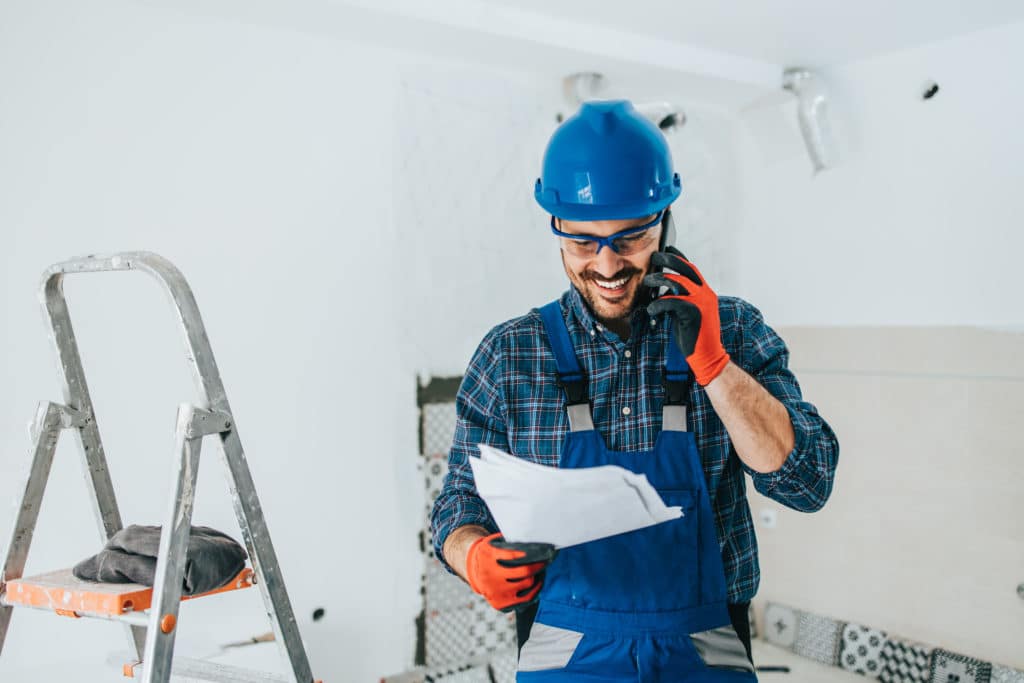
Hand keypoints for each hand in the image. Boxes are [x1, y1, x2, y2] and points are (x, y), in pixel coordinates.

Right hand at [465, 532, 556, 611]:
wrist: (475, 572)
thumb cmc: (490, 554)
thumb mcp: (492, 543)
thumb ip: (506, 541)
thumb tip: (529, 540)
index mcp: (488, 556)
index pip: (511, 554)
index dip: (527, 553)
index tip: (540, 550)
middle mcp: (490, 575)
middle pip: (524, 571)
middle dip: (539, 565)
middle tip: (546, 559)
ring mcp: (495, 591)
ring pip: (527, 584)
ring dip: (537, 577)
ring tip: (542, 570)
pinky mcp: (500, 603)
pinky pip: (525, 599)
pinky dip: (535, 591)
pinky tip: (538, 583)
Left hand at [644, 247, 729, 385]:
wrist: (707, 355)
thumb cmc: (694, 335)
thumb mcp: (686, 312)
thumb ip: (679, 299)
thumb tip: (662, 288)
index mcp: (705, 292)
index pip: (692, 268)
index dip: (679, 257)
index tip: (667, 248)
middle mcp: (706, 293)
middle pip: (686, 268)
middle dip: (668, 259)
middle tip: (654, 256)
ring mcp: (702, 302)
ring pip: (677, 282)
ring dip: (658, 279)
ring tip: (647, 281)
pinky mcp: (694, 313)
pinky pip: (671, 301)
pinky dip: (658, 303)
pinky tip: (651, 309)